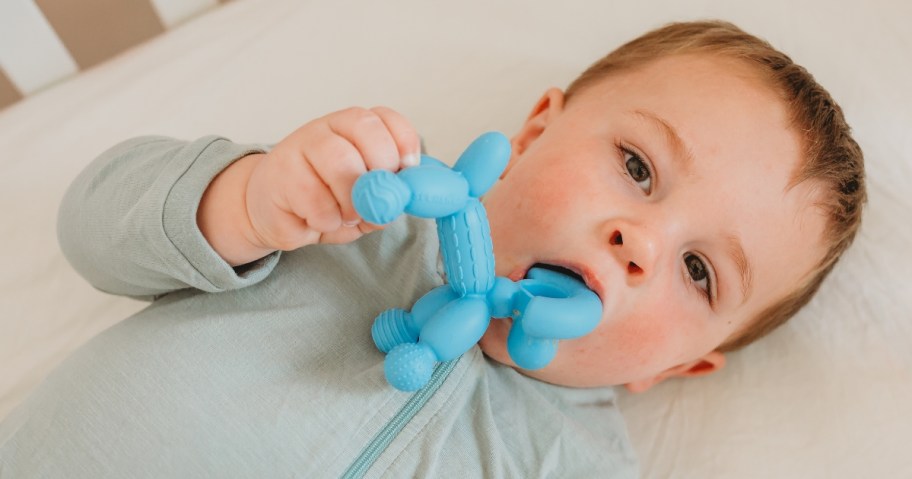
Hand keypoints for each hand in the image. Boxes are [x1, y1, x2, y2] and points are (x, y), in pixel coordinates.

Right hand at [198, 107, 419, 265]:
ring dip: (353, 199)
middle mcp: (327, 128)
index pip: (386, 117)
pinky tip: (319, 219)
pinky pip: (315, 198)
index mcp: (354, 127)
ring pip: (339, 162)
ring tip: (347, 214)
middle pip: (365, 132)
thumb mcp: (366, 200)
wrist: (273, 213)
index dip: (404, 142)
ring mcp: (299, 146)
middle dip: (380, 170)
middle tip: (376, 199)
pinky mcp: (279, 174)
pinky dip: (327, 218)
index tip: (408, 169)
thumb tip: (402, 197)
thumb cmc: (326, 202)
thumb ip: (388, 195)